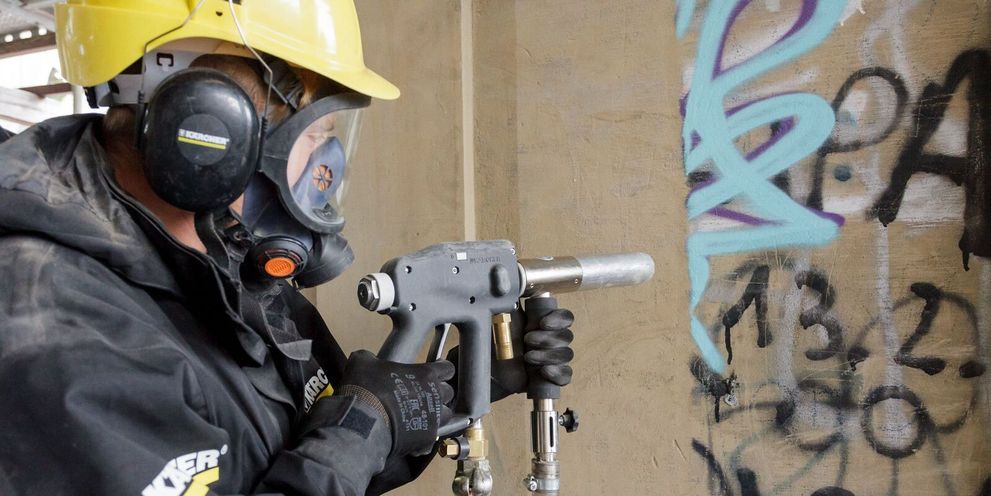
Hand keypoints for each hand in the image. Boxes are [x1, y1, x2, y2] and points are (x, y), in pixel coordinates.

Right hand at [337, 350, 454, 457]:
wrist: (362, 421)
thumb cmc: (366, 388)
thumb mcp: (363, 362)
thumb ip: (371, 358)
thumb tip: (368, 360)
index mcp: (425, 375)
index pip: (447, 368)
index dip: (442, 369)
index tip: (436, 370)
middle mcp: (434, 396)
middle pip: (449, 392)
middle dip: (439, 392)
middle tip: (423, 394)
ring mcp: (433, 419)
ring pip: (446, 415)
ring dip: (436, 415)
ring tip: (420, 416)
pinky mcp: (426, 439)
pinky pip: (430, 438)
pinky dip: (423, 437)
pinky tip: (410, 436)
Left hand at [448, 306, 574, 401]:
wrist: (487, 366)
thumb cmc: (496, 340)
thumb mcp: (502, 317)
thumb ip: (508, 299)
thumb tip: (507, 278)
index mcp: (545, 323)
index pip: (566, 317)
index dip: (559, 319)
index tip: (542, 323)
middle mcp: (552, 339)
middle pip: (567, 336)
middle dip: (548, 339)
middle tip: (527, 340)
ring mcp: (553, 359)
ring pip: (567, 354)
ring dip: (549, 355)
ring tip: (528, 357)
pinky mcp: (551, 377)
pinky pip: (566, 375)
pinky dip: (558, 373)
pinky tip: (544, 371)